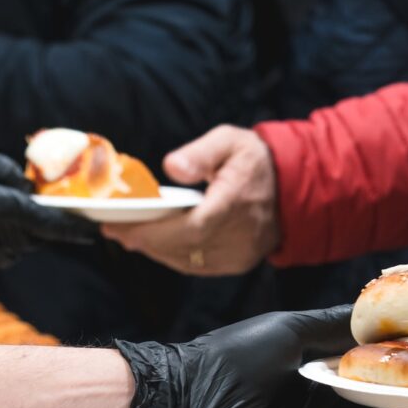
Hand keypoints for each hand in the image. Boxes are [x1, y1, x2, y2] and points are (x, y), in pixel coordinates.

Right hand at [0, 151, 101, 281]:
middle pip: (33, 237)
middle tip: (22, 212)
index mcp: (1, 210)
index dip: (74, 228)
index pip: (50, 222)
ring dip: (8, 236)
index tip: (92, 230)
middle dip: (35, 226)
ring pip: (13, 250)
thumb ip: (1, 170)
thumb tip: (24, 183)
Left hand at [101, 126, 278, 275]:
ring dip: (154, 250)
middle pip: (182, 248)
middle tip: (114, 230)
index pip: (190, 227)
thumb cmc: (256, 162)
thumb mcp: (230, 141)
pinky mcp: (237, 263)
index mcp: (236, 203)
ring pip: (186, 261)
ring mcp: (239, 254)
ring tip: (128, 236)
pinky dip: (172, 256)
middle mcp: (239, 235)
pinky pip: (197, 266)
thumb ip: (200, 153)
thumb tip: (171, 166)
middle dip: (144, 240)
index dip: (152, 232)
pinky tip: (154, 245)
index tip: (121, 227)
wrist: (292, 188)